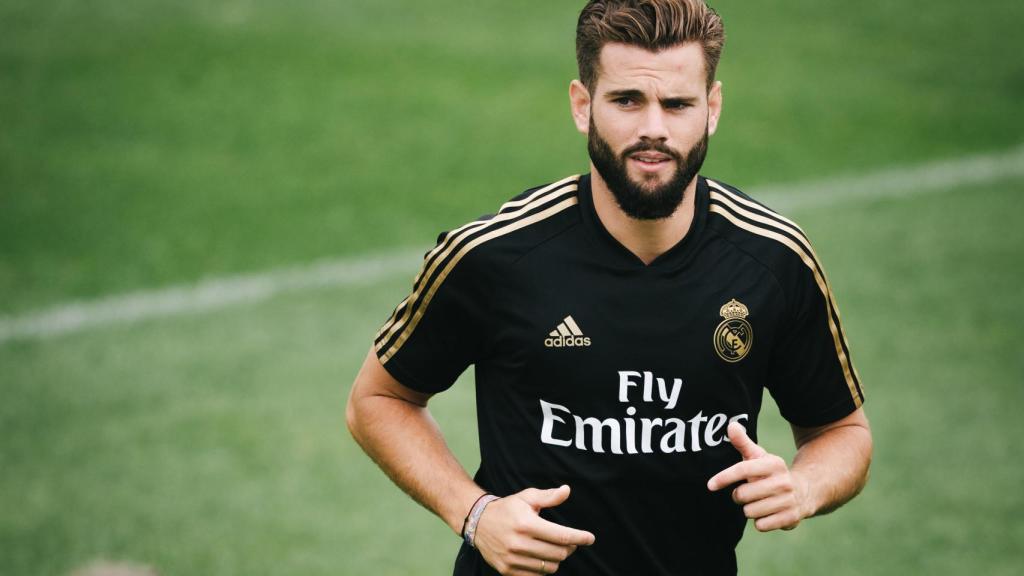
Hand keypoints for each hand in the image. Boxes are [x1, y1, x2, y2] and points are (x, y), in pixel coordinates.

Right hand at [474, 485, 595, 574]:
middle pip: (558, 553)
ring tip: (552, 548)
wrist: (478, 522)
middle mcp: (519, 543)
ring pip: (549, 567)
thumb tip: (567, 490)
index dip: (579, 538)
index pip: (561, 536)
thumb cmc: (507, 508)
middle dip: (569, 547)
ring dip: (556, 559)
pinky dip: (543, 568)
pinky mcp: (507, 570)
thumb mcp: (527, 497)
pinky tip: (540, 557)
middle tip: (568, 541)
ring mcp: (512, 559)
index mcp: (526, 523)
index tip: (590, 538)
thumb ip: (548, 496)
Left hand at [707, 422, 810, 531]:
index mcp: (774, 464)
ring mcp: (789, 500)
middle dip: (739, 496)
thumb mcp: (758, 456)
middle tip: (749, 492)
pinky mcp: (791, 518)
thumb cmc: (770, 473)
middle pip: (742, 495)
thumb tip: (731, 425)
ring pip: (749, 511)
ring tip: (760, 502)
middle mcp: (783, 481)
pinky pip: (760, 525)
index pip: (742, 469)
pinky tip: (768, 513)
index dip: (724, 477)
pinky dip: (760, 522)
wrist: (804, 491)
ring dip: (750, 509)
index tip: (710, 485)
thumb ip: (742, 442)